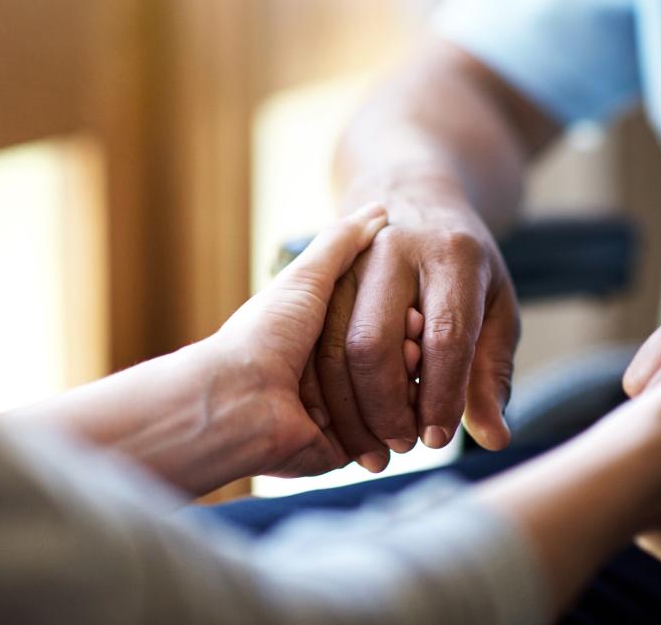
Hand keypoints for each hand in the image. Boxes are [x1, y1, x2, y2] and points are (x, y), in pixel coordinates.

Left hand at [205, 203, 395, 477]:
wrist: (240, 400)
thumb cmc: (268, 334)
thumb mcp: (307, 277)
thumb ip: (342, 245)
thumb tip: (379, 210)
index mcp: (318, 335)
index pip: (378, 323)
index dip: (403, 316)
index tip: (419, 306)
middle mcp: (326, 375)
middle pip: (390, 362)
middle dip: (410, 350)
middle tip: (420, 335)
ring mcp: (336, 414)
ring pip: (393, 400)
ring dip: (408, 384)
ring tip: (417, 362)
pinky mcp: (339, 449)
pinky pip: (381, 439)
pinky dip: (398, 421)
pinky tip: (411, 406)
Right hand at [315, 197, 518, 471]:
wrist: (416, 200)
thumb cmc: (467, 269)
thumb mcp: (497, 310)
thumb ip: (492, 374)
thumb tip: (494, 439)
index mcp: (452, 256)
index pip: (444, 336)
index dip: (440, 396)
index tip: (437, 438)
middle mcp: (394, 250)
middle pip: (372, 341)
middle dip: (385, 407)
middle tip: (403, 445)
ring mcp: (347, 260)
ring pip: (330, 346)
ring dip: (349, 408)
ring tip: (375, 444)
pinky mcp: (318, 274)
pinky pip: (308, 343)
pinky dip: (323, 392)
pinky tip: (345, 422)